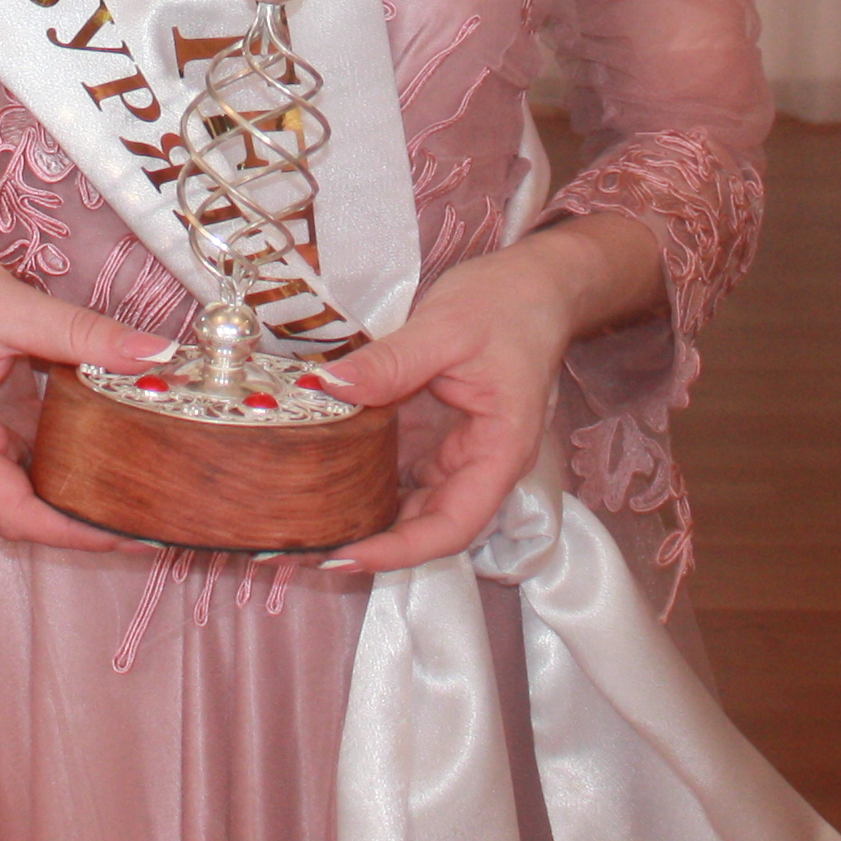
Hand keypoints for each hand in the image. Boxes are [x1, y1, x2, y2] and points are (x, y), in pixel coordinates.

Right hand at [0, 157, 164, 552]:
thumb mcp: (8, 306)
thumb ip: (82, 334)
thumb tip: (155, 354)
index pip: (16, 512)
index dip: (75, 532)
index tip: (131, 534)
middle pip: (21, 510)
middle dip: (83, 518)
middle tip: (150, 516)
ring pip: (22, 487)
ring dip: (74, 490)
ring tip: (137, 490)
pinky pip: (20, 457)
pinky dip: (61, 457)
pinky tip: (104, 447)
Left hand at [311, 211, 663, 575]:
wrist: (533, 283)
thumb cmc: (506, 305)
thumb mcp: (446, 327)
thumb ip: (390, 362)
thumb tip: (328, 387)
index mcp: (499, 451)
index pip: (452, 526)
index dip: (400, 551)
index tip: (346, 557)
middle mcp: (480, 463)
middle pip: (428, 524)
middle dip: (373, 542)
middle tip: (307, 547)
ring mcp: (457, 450)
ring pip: (412, 500)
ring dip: (367, 512)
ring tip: (309, 519)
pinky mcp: (438, 433)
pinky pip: (402, 466)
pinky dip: (367, 474)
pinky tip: (326, 472)